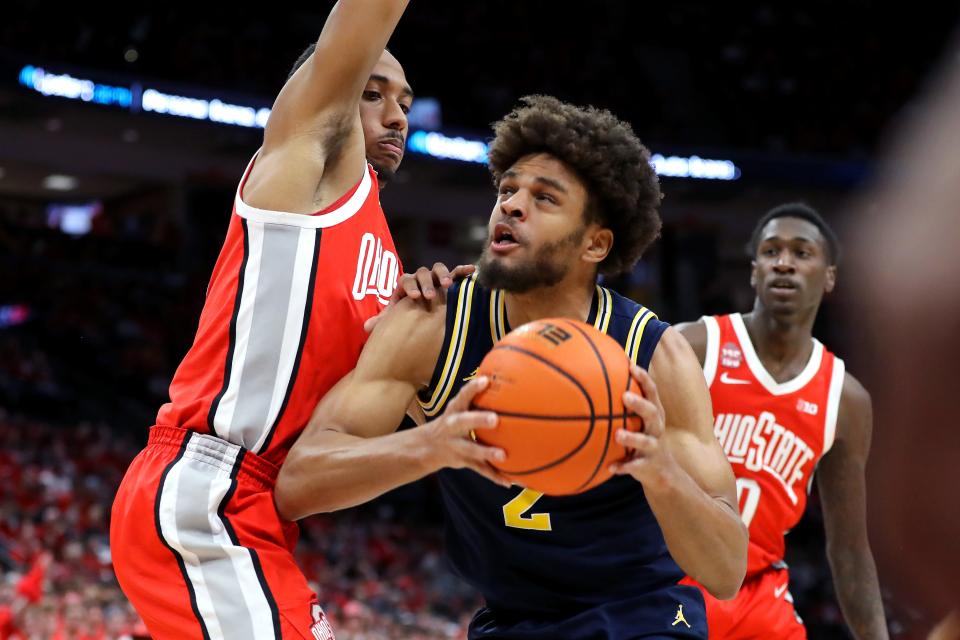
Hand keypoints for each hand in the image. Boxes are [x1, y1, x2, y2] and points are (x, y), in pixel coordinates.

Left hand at [364, 262, 475, 332]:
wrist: (421, 317)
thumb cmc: (407, 318)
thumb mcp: (396, 319)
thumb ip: (384, 321)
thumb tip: (366, 327)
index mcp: (407, 286)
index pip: (406, 280)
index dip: (409, 287)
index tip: (414, 297)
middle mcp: (420, 279)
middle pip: (422, 273)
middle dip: (425, 283)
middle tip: (430, 296)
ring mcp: (435, 278)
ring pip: (438, 269)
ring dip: (442, 275)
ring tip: (448, 286)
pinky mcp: (451, 280)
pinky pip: (456, 272)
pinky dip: (462, 270)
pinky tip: (471, 271)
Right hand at [421, 376, 510, 486]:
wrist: (426, 447)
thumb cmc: (453, 421)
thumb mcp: (458, 407)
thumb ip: (476, 396)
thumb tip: (501, 376)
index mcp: (454, 411)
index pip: (462, 396)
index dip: (473, 388)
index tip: (486, 381)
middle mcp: (453, 427)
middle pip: (464, 421)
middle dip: (478, 420)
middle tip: (495, 419)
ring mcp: (457, 445)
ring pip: (471, 449)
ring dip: (487, 453)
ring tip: (503, 456)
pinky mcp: (463, 461)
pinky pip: (480, 469)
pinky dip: (495, 476)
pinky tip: (509, 481)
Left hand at [609, 365, 680, 492]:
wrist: (663, 472)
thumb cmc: (645, 437)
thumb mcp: (642, 420)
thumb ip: (628, 404)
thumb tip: (601, 378)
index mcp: (655, 414)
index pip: (652, 392)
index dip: (644, 379)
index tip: (631, 367)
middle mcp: (657, 428)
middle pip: (652, 413)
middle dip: (640, 404)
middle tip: (625, 396)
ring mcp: (654, 447)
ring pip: (645, 441)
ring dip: (632, 438)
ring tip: (618, 435)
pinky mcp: (647, 465)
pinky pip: (635, 466)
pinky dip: (624, 467)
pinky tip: (611, 467)